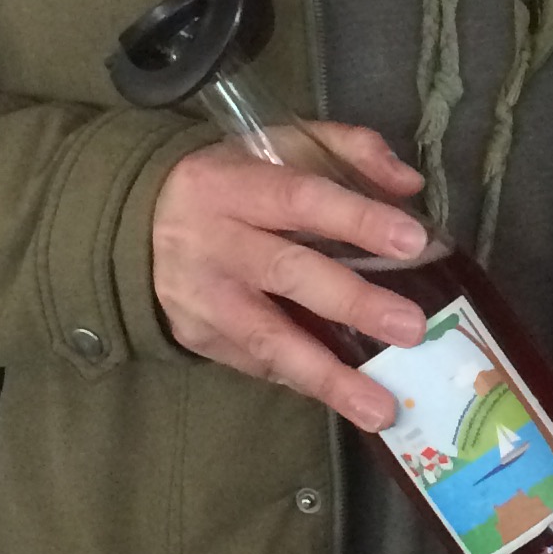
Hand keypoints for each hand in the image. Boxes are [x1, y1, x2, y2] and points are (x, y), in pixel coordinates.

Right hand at [152, 128, 431, 429]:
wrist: (138, 222)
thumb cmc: (234, 182)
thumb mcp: (280, 146)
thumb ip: (349, 151)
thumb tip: (409, 184)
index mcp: (233, 185)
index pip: (301, 199)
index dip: (357, 219)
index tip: (414, 241)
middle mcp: (212, 242)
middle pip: (288, 273)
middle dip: (353, 303)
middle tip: (411, 328)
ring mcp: (201, 298)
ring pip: (268, 339)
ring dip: (329, 377)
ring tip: (382, 408)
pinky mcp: (198, 338)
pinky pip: (259, 364)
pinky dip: (305, 381)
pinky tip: (347, 399)